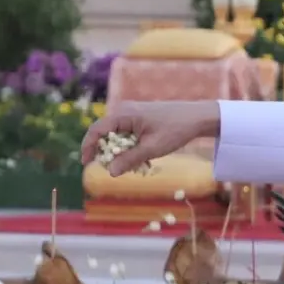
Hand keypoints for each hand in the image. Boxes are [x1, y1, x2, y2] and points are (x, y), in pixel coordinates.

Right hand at [80, 100, 220, 175]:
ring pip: (117, 135)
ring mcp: (132, 113)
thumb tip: (109, 172)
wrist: (197, 117)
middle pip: (104, 133)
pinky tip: (142, 158)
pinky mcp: (140, 118)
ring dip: (120, 151)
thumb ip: (129, 160)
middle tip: (112, 169)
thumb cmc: (175, 130)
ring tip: (132, 165)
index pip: (96, 130)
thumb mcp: (152, 149)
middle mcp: (124, 110)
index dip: (88, 147)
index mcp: (123, 114)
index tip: (86, 163)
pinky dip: (130, 146)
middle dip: (106, 152)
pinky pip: (127, 134)